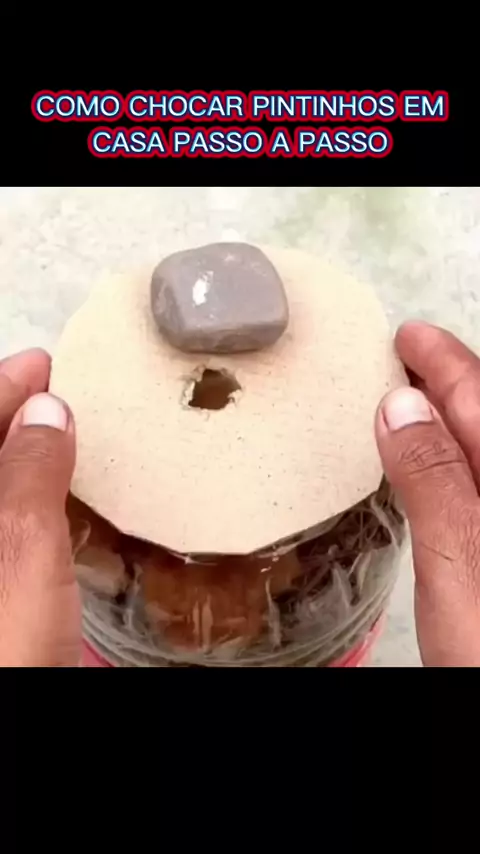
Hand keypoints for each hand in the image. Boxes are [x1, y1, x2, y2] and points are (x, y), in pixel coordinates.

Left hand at [0, 349, 79, 665]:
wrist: (1, 706)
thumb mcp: (18, 552)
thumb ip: (28, 473)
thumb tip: (46, 412)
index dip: (0, 386)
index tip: (40, 363)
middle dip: (7, 415)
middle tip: (50, 390)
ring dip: (15, 455)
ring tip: (54, 432)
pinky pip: (1, 524)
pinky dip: (19, 497)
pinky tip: (46, 496)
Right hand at [376, 322, 479, 666]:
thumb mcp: (463, 560)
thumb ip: (436, 480)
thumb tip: (404, 407)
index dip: (444, 362)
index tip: (409, 336)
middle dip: (449, 385)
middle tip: (406, 362)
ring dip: (449, 425)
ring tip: (413, 404)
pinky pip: (478, 489)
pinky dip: (452, 466)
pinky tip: (433, 468)